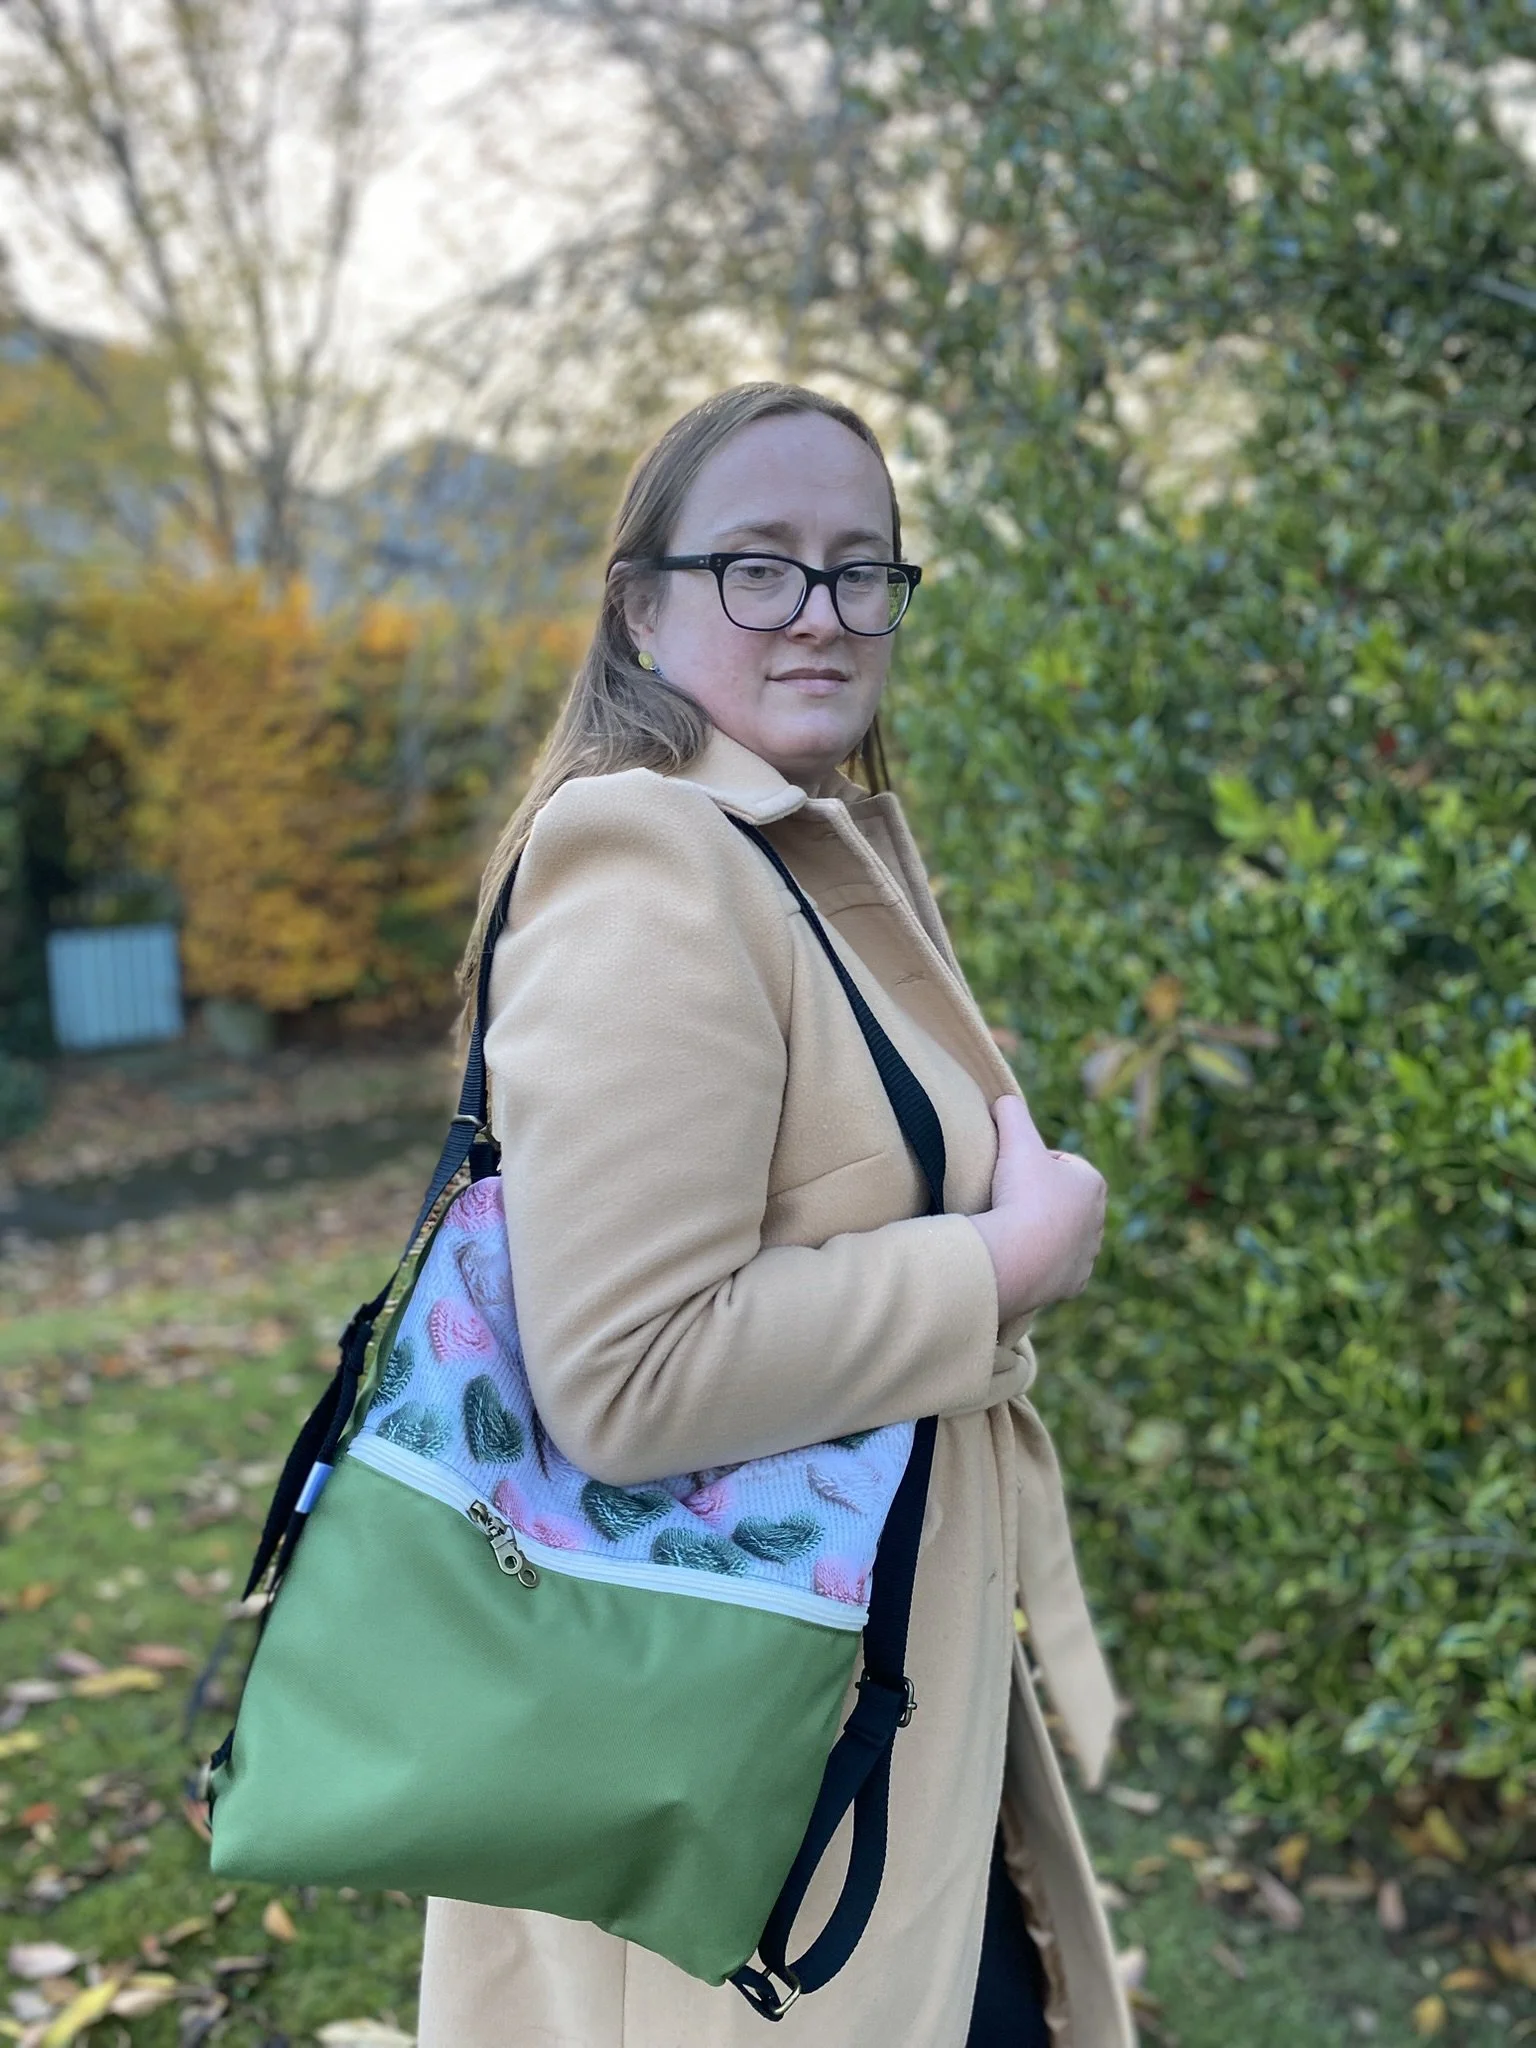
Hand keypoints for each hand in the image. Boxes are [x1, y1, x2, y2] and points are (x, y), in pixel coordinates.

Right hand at [966, 1095, 1107, 1321]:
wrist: (1017, 1255)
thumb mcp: (1015, 1139)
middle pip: (1063, 1203)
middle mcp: (1099, 1221)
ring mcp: (1088, 1255)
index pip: (1061, 1166)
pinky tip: (1022, 1257)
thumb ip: (1011, 1111)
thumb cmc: (1021, 1195)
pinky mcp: (1074, 1284)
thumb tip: (1004, 1098)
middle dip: (1041, 1201)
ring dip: (1042, 1233)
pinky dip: (1041, 1263)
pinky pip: (1057, 1269)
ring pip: (1062, 1237)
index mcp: (1093, 1183)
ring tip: (1013, 1231)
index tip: (1012, 1173)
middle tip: (1009, 1201)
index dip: (1033, 1165)